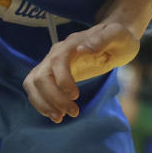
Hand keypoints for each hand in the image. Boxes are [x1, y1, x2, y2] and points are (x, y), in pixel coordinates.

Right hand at [23, 21, 140, 122]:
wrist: (114, 38)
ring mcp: (52, 62)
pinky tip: (57, 114)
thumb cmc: (118, 37)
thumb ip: (103, 39)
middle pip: (41, 76)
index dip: (62, 80)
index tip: (76, 96)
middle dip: (53, 98)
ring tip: (60, 117)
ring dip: (43, 103)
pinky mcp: (53, 73)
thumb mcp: (118, 35)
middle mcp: (57, 52)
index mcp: (72, 43)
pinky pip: (36, 88)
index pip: (57, 61)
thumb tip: (82, 48)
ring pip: (33, 83)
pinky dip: (41, 103)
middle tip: (73, 112)